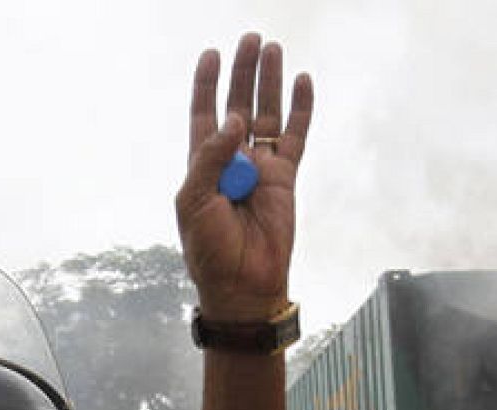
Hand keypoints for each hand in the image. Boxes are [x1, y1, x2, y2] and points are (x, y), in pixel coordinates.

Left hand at [176, 33, 312, 321]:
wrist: (242, 283)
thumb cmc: (209, 249)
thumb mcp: (194, 202)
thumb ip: (210, 159)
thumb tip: (236, 122)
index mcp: (203, 163)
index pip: (204, 113)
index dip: (207, 84)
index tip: (211, 55)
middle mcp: (233, 159)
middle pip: (238, 103)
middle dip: (243, 71)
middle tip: (251, 40)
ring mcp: (261, 167)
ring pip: (268, 114)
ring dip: (269, 82)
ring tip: (273, 49)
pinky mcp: (286, 178)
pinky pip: (295, 137)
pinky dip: (300, 110)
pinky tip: (302, 83)